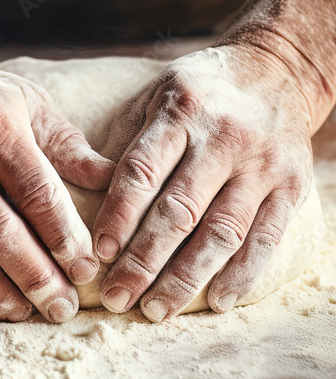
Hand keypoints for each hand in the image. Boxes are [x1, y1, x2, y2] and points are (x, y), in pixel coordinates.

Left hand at [93, 44, 313, 320]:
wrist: (278, 69)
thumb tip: (85, 193)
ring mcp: (261, 165)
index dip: (118, 215)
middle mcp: (223, 139)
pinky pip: (266, 238)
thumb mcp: (155, 95)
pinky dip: (242, 275)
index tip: (97, 253)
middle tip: (115, 298)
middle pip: (179, 211)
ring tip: (155, 309)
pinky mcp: (292, 186)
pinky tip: (217, 302)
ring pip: (221, 233)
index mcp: (181, 113)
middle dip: (143, 261)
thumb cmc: (200, 90)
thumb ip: (126, 141)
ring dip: (186, 278)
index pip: (142, 171)